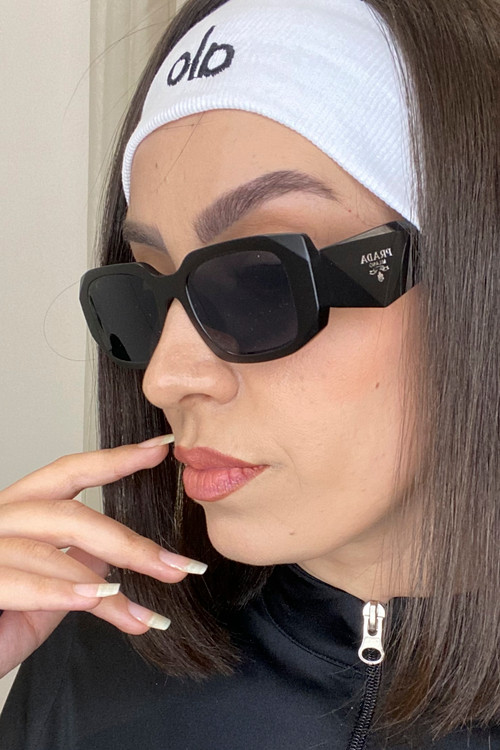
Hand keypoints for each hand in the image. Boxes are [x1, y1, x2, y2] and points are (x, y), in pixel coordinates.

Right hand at [0, 438, 203, 676]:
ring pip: (51, 550)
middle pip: (69, 514)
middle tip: (177, 568)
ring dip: (106, 589)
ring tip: (145, 613)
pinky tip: (99, 602)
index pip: (67, 473)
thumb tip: (112, 558)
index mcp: (17, 513)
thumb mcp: (45, 596)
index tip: (159, 451)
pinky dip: (63, 592)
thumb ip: (75, 568)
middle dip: (129, 544)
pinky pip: (21, 579)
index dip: (114, 460)